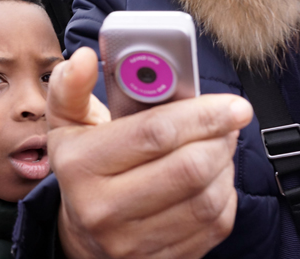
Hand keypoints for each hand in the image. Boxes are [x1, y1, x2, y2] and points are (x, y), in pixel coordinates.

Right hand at [47, 47, 252, 258]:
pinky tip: (214, 176)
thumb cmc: (81, 166)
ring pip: (206, 199)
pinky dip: (225, 196)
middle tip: (230, 119)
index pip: (153, 134)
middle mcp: (102, 209)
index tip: (232, 103)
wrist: (80, 234)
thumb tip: (84, 58)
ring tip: (221, 143)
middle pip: (187, 169)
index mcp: (80, 165)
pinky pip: (214, 226)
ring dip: (226, 165)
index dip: (200, 114)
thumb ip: (72, 85)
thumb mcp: (67, 122)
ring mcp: (132, 242)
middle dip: (220, 138)